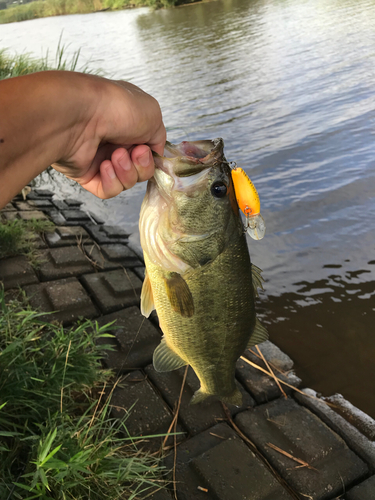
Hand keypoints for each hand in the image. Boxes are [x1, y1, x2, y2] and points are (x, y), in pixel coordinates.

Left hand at [52, 79, 165, 198]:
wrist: (79, 115)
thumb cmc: (115, 107)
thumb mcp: (152, 114)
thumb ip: (159, 137)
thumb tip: (154, 153)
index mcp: (130, 125)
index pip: (149, 152)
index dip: (152, 157)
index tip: (149, 151)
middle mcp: (115, 142)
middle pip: (140, 170)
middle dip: (141, 165)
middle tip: (133, 152)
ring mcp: (100, 159)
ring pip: (126, 182)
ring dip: (126, 171)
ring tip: (115, 155)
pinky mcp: (86, 175)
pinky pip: (108, 190)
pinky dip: (111, 182)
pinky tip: (104, 166)